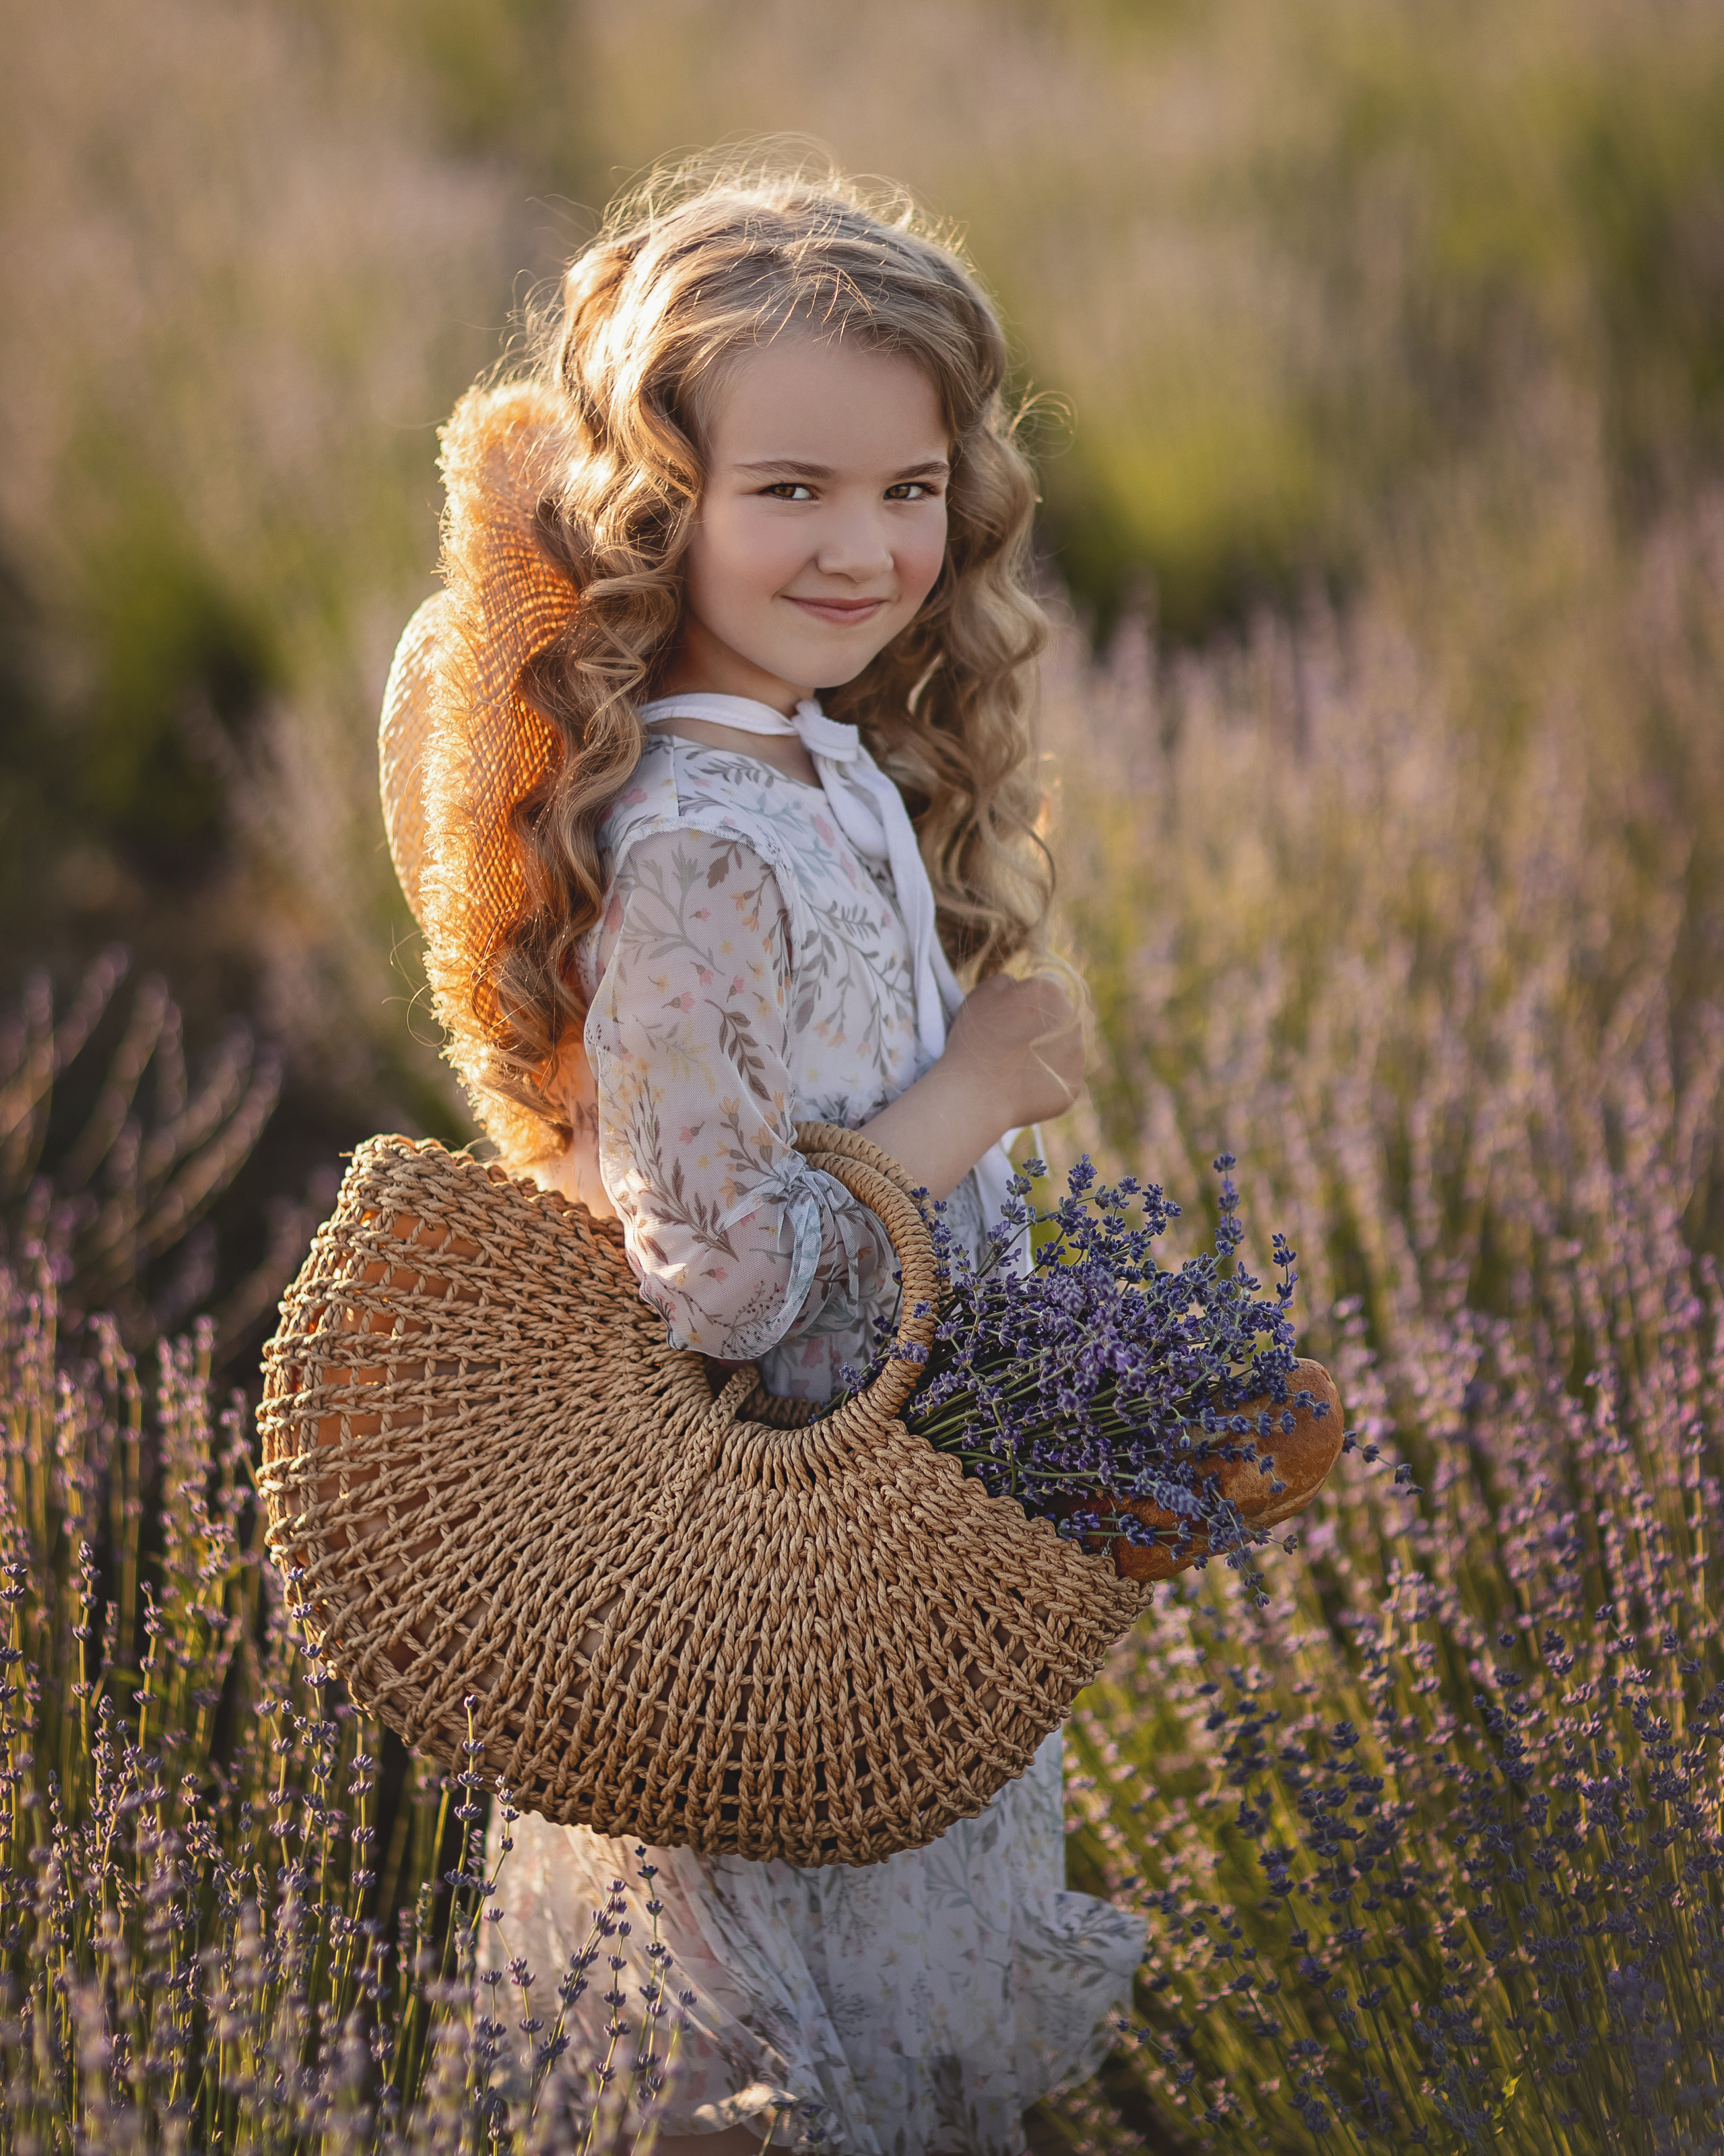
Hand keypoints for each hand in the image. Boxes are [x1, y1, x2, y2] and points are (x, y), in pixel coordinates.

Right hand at [942, 973, 1084, 1130]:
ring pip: (1064, 1045)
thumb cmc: (975, 1040)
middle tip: (1012, 1041)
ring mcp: (1076, 1056)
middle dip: (1042, 1023)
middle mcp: (1073, 1021)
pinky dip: (1045, 1077)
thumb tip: (1021, 985)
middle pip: (1060, 1016)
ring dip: (1046, 1050)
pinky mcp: (1072, 1086)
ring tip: (1015, 1065)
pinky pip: (1060, 1075)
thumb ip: (1009, 981)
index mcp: (1052, 993)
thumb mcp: (982, 993)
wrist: (976, 1095)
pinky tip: (1021, 1084)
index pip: (1050, 986)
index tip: (1011, 1014)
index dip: (1028, 999)